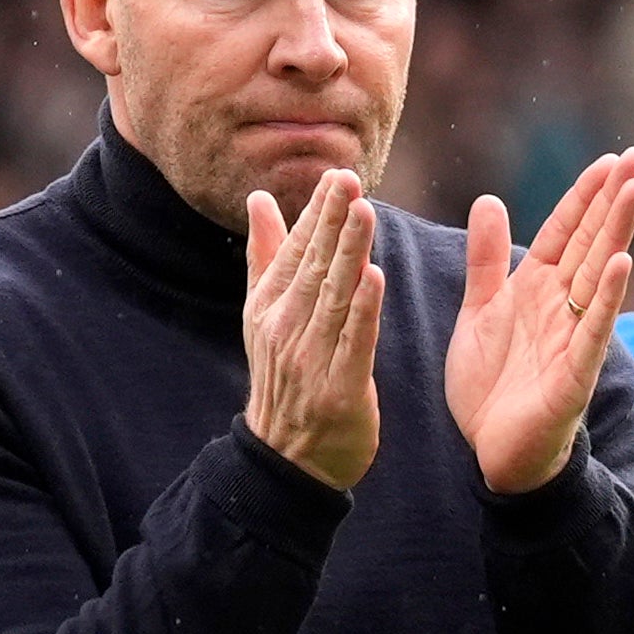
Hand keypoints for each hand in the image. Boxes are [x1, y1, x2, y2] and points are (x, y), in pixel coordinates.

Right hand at [243, 168, 384, 490]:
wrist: (288, 458)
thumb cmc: (284, 379)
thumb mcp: (264, 316)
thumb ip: (265, 256)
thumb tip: (258, 200)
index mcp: (269, 306)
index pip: (296, 250)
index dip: (318, 213)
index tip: (337, 176)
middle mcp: (285, 327)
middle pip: (314, 266)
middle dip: (333, 221)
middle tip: (350, 180)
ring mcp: (310, 358)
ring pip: (333, 296)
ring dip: (349, 253)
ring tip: (364, 213)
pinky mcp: (339, 388)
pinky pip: (353, 342)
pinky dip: (362, 310)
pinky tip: (374, 278)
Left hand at [448, 149, 633, 493]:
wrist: (493, 454)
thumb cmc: (492, 387)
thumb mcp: (479, 312)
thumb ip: (485, 260)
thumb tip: (489, 198)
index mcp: (535, 289)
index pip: (564, 231)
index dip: (584, 195)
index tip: (610, 159)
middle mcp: (560, 307)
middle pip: (589, 243)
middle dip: (612, 200)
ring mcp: (572, 338)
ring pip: (596, 276)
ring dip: (616, 233)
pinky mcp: (573, 373)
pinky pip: (592, 330)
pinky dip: (605, 297)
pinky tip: (620, 264)